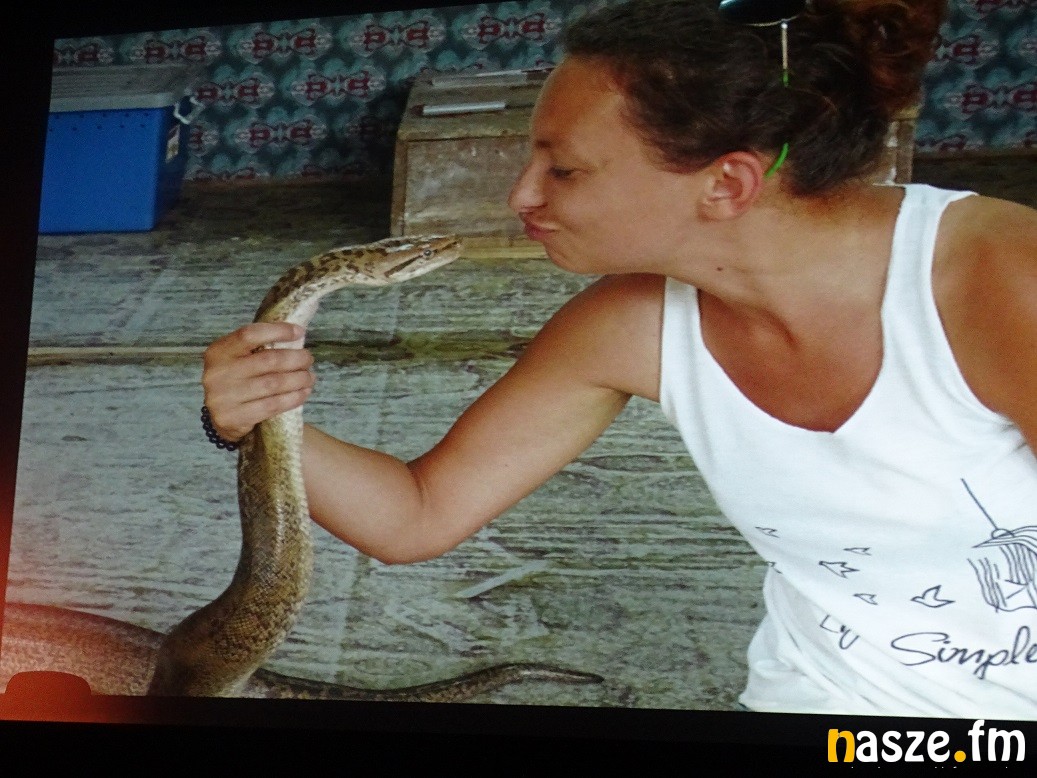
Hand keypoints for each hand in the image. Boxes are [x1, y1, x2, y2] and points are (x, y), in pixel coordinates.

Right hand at [201, 322, 314, 442]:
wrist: (220, 417)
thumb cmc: (237, 381)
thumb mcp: (238, 359)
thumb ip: (259, 347)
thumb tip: (296, 334)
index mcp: (218, 352)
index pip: (249, 335)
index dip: (278, 331)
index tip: (299, 332)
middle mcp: (218, 373)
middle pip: (268, 360)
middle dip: (296, 359)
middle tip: (308, 359)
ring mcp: (224, 397)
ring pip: (273, 384)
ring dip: (298, 379)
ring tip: (309, 377)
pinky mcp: (234, 418)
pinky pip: (272, 405)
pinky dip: (293, 398)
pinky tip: (303, 393)